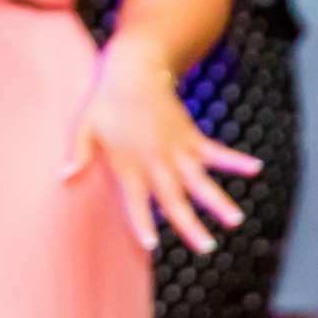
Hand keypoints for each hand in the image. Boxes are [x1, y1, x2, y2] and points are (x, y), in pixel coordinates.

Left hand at [63, 36, 259, 252]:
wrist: (134, 69)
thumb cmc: (105, 101)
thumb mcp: (84, 127)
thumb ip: (76, 153)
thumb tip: (62, 177)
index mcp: (129, 165)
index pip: (135, 201)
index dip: (141, 222)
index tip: (149, 244)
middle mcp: (156, 162)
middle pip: (175, 199)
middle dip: (190, 225)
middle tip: (206, 247)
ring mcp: (177, 150)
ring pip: (201, 181)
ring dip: (218, 200)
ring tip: (236, 219)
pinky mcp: (191, 136)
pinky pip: (217, 151)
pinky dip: (236, 160)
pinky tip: (255, 168)